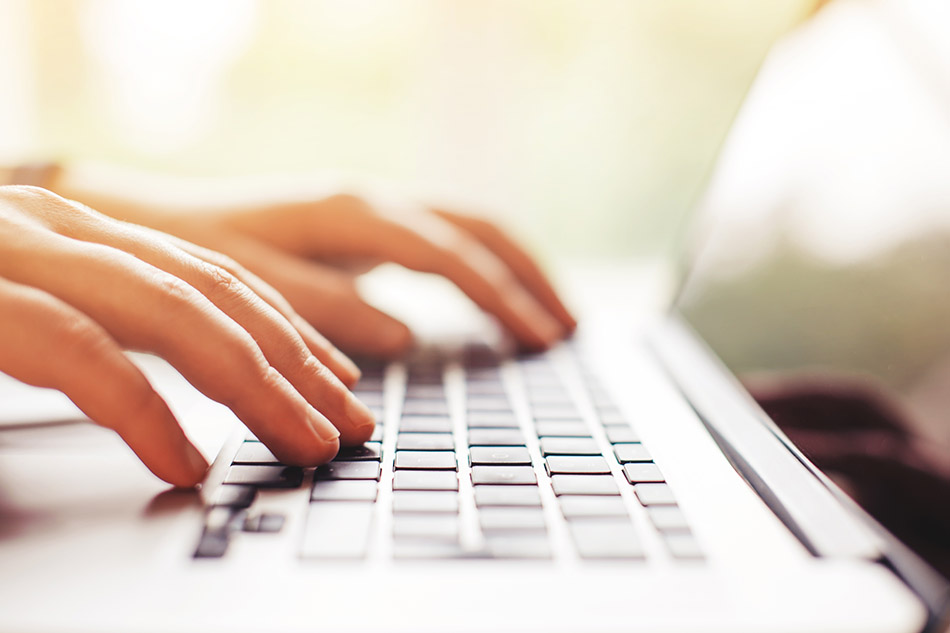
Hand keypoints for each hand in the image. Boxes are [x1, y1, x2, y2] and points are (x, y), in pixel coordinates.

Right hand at [0, 186, 375, 487]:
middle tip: (354, 421)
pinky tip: (185, 463)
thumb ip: (91, 326)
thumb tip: (157, 376)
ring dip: (257, 384)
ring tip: (308, 442)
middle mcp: (64, 228)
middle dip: (299, 362)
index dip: (291, 328)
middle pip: (217, 292)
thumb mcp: (20, 304)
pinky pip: (80, 352)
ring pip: (174, 310)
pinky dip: (144, 412)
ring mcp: (21, 251)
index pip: (215, 275)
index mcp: (82, 231)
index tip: (340, 378)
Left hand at [53, 168, 575, 356]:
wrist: (154, 219)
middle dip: (530, 276)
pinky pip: (447, 241)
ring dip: (517, 268)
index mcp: (351, 212)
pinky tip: (496, 301)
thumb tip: (404, 336)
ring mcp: (374, 210)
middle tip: (569, 328)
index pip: (450, 254)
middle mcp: (373, 201)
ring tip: (553, 316)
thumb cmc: (192, 252)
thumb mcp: (247, 284)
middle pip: (479, 227)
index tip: (542, 339)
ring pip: (470, 228)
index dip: (502, 298)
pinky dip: (484, 270)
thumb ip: (324, 308)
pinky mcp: (369, 228)